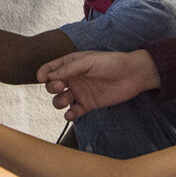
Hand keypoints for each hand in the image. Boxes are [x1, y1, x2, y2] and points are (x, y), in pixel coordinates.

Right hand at [36, 49, 159, 119]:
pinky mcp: (88, 104)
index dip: (43, 73)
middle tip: (61, 86)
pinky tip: (72, 113)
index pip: (50, 69)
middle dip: (52, 87)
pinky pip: (73, 112)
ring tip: (66, 101)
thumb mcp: (88, 61)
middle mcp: (74, 78)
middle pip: (52, 86)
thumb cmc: (112, 62)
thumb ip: (68, 68)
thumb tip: (49, 76)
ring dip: (58, 102)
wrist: (133, 75)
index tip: (42, 78)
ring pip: (60, 100)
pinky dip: (69, 115)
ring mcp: (80, 92)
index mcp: (71, 64)